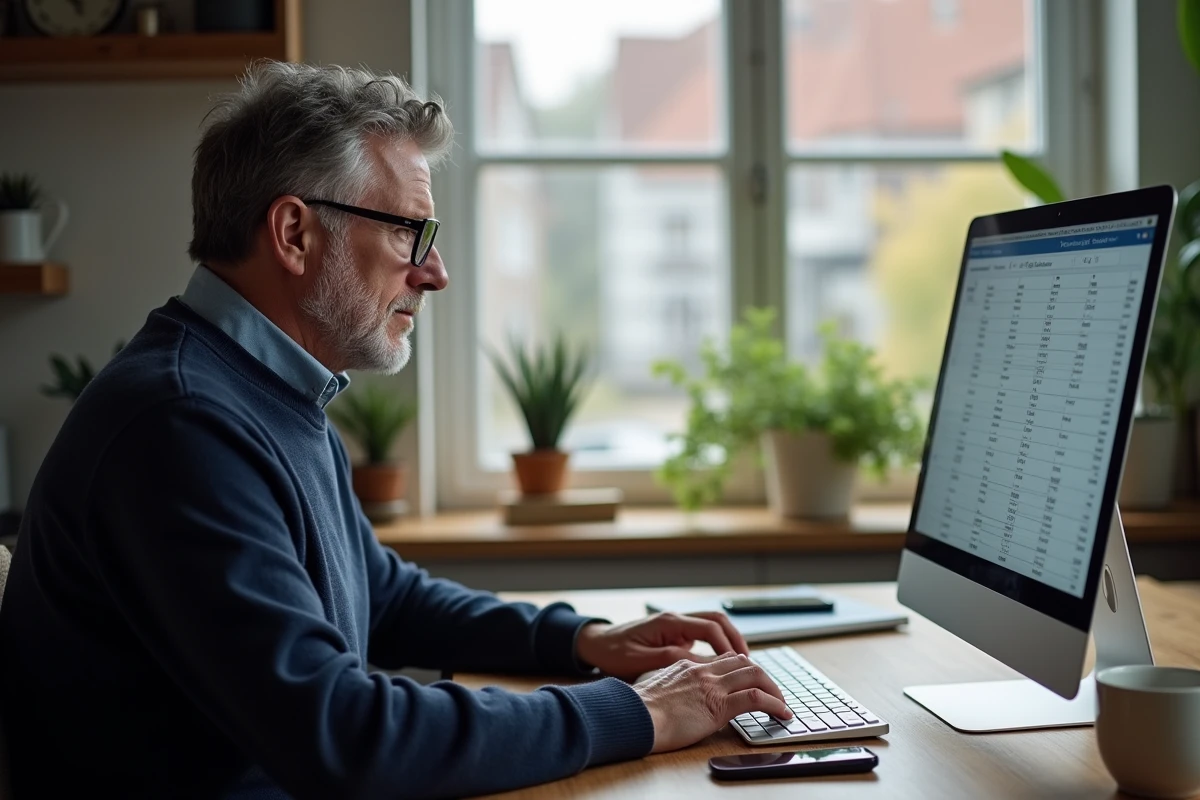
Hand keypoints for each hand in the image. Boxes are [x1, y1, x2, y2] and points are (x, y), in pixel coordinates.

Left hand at [575, 611, 749, 680]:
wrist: (596, 644)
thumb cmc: (614, 653)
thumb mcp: (639, 661)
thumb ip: (669, 660)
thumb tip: (699, 665)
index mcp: (668, 623)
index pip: (708, 628)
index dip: (726, 645)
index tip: (738, 663)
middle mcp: (675, 619)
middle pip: (716, 620)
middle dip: (735, 638)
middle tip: (749, 661)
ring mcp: (675, 625)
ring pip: (711, 624)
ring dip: (728, 640)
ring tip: (742, 662)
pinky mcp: (674, 633)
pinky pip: (702, 634)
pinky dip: (716, 645)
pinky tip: (722, 664)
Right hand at [634, 653, 791, 752]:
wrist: (633, 716)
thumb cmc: (637, 711)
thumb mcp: (656, 691)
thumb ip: (673, 689)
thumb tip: (679, 700)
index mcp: (686, 666)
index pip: (723, 660)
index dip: (741, 668)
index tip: (750, 679)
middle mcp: (702, 671)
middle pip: (743, 662)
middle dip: (762, 676)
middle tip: (772, 692)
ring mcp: (711, 686)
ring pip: (754, 674)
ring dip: (773, 689)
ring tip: (782, 704)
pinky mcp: (719, 705)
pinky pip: (756, 698)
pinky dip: (774, 704)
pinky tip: (781, 713)